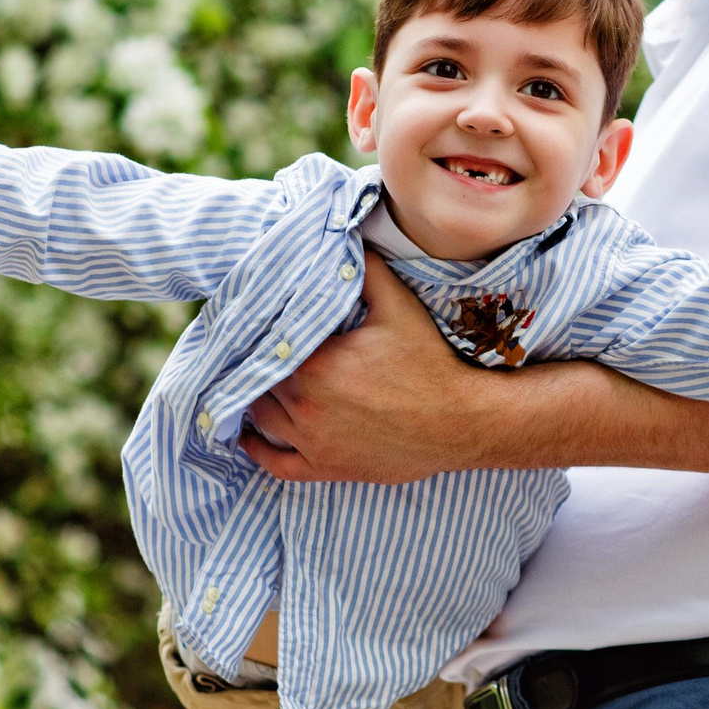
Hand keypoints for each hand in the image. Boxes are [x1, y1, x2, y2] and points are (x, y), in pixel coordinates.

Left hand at [242, 261, 483, 483]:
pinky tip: (249, 436)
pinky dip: (258, 450)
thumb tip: (346, 239)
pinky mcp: (325, 468)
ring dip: (256, 401)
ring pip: (261, 419)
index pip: (267, 344)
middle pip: (259, 380)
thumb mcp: (398, 306)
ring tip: (256, 384)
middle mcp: (305, 405)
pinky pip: (275, 464)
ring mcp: (312, 442)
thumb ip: (365, 271)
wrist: (459, 422)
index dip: (263, 333)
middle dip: (259, 364)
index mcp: (315, 364)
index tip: (264, 323)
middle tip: (262, 351)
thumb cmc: (429, 364)